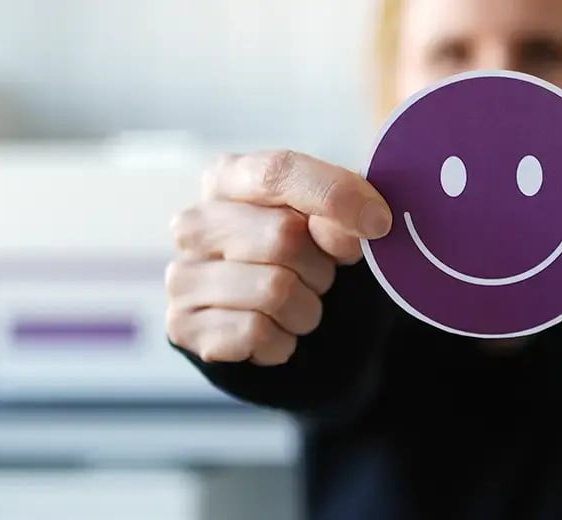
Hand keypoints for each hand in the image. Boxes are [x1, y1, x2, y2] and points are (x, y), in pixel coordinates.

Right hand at [167, 150, 391, 365]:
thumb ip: (340, 214)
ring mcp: (182, 275)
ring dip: (307, 309)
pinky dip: (283, 341)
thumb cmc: (303, 258)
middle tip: (319, 277)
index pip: (279, 171)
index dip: (334, 195)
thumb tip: (354, 226)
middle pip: (283, 236)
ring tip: (297, 306)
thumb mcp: (331, 225)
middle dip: (321, 266)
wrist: (272, 322)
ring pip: (274, 290)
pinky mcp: (182, 325)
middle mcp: (195, 222)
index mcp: (227, 178)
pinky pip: (255, 333)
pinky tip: (275, 332)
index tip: (378, 222)